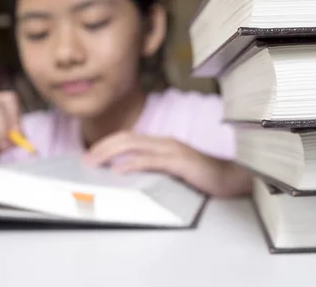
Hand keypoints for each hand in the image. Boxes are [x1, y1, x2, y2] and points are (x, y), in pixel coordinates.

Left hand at [84, 131, 251, 196]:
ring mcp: (172, 150)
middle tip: (85, 159)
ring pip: (134, 145)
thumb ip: (154, 168)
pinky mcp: (180, 162)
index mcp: (161, 143)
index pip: (128, 137)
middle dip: (102, 146)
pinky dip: (133, 163)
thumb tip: (128, 174)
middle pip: (126, 137)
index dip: (106, 143)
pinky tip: (120, 170)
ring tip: (94, 162)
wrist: (230, 178)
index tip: (89, 154)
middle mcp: (164, 142)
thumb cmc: (201, 177)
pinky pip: (152, 160)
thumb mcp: (172, 171)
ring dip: (110, 152)